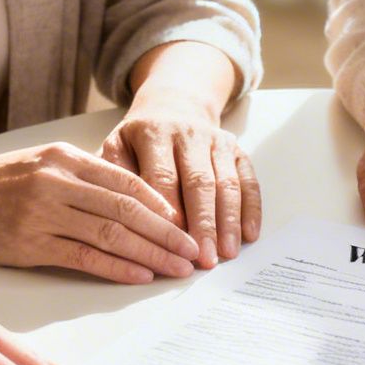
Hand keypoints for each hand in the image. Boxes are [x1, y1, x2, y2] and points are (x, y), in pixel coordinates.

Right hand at [0, 143, 199, 283]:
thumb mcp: (42, 164)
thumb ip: (84, 177)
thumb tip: (136, 199)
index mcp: (65, 158)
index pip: (127, 181)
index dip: (163, 205)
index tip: (187, 222)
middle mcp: (58, 181)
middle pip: (127, 209)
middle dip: (167, 233)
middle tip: (194, 251)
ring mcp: (43, 213)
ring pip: (111, 234)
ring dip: (151, 253)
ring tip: (177, 267)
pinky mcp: (29, 244)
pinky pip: (84, 257)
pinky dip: (117, 267)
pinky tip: (140, 275)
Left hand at [101, 96, 259, 268]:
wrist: (173, 105)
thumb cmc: (140, 139)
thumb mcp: (116, 147)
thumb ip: (114, 178)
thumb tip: (118, 216)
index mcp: (153, 133)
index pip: (163, 177)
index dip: (170, 212)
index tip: (171, 244)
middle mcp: (188, 134)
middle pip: (199, 183)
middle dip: (204, 224)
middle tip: (204, 259)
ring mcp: (216, 141)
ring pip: (226, 183)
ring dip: (229, 221)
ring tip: (227, 253)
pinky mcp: (236, 149)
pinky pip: (248, 179)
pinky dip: (250, 208)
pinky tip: (249, 233)